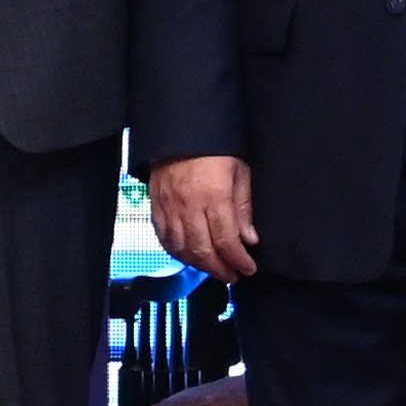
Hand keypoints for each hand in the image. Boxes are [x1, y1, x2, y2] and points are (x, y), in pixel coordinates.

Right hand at [146, 152, 255, 281]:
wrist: (181, 130)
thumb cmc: (214, 147)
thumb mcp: (240, 171)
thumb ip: (243, 207)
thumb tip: (249, 239)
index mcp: (214, 196)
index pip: (226, 240)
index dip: (238, 260)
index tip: (248, 268)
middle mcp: (189, 206)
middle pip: (203, 251)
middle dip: (220, 269)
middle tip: (232, 276)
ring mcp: (169, 207)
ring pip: (181, 249)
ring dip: (199, 265)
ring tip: (213, 269)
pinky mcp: (156, 205)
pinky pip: (164, 237)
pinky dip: (177, 252)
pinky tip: (189, 256)